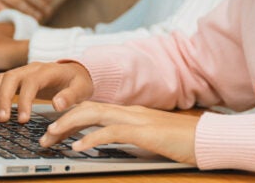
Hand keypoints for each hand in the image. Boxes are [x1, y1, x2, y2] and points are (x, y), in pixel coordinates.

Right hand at [0, 61, 93, 122]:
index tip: (22, 119)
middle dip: (3, 99)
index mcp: (47, 70)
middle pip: (10, 78)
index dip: (24, 100)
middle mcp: (30, 68)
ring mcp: (20, 72)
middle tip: (2, 119)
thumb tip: (57, 104)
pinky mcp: (14, 78)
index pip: (31, 82)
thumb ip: (70, 96)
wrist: (74, 72)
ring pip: (0, 79)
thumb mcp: (82, 88)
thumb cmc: (77, 82)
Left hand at [42, 101, 198, 164]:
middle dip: (62, 120)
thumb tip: (111, 144)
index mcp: (131, 112)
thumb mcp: (151, 139)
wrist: (209, 138)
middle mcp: (130, 111)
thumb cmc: (184, 142)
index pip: (95, 108)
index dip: (72, 116)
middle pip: (88, 107)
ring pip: (94, 114)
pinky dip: (91, 138)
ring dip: (69, 125)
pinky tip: (78, 146)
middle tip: (45, 135)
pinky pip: (111, 132)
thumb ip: (132, 137)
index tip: (54, 128)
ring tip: (51, 137)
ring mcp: (136, 119)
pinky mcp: (143, 132)